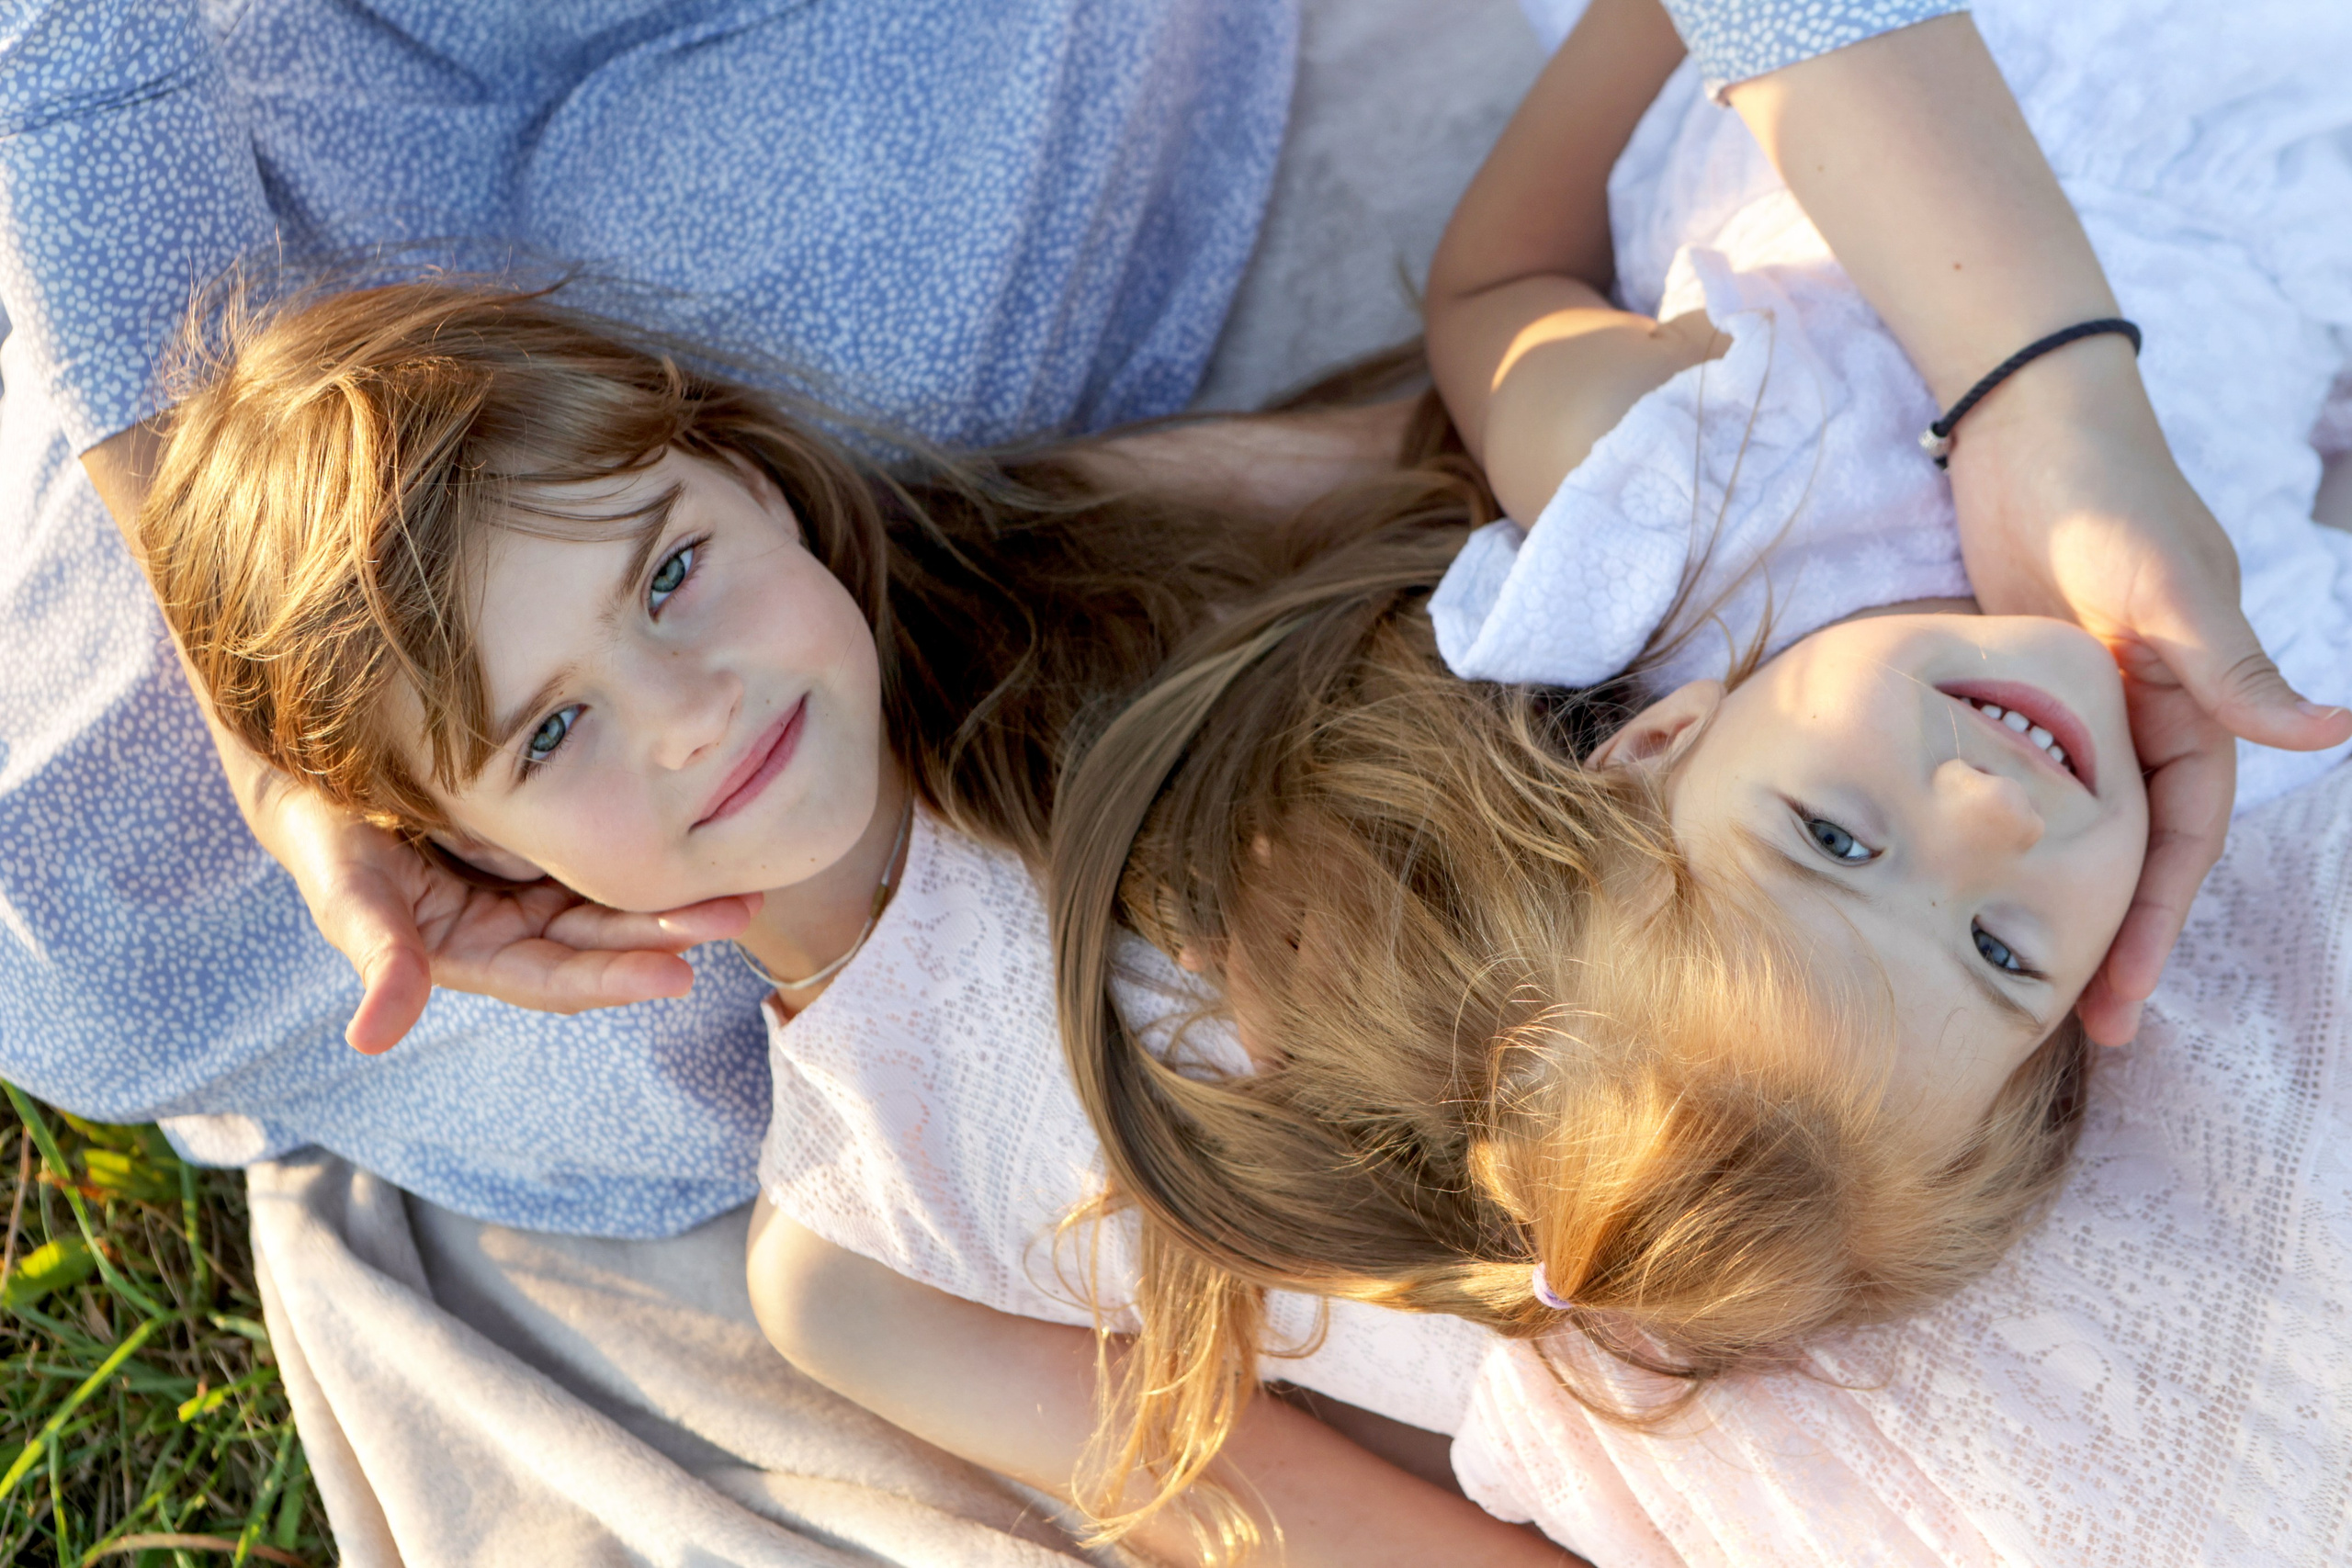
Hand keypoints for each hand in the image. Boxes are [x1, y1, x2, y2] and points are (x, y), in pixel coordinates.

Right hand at [256, 781, 757, 1053]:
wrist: (315, 761)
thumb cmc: (320, 827)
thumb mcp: (344, 885)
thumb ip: (372, 954)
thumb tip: (372, 1040)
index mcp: (473, 952)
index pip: (558, 977)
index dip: (614, 977)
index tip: (678, 975)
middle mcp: (515, 922)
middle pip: (605, 937)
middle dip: (671, 931)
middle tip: (738, 911)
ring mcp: (535, 876)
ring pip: (618, 893)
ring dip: (679, 894)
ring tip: (744, 882)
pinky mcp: (548, 831)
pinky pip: (611, 842)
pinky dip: (656, 845)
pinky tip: (709, 831)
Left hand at [1947, 346, 2351, 1043]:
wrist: (2022, 418)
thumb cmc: (2098, 487)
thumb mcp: (2160, 581)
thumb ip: (2228, 662)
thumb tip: (2334, 734)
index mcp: (2195, 697)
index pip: (2183, 834)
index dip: (2160, 917)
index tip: (2125, 996)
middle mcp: (2147, 708)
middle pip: (2134, 846)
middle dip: (2116, 934)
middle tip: (2078, 1029)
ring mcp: (2084, 697)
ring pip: (2081, 822)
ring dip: (2064, 894)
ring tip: (2020, 977)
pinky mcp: (2023, 682)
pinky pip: (2029, 777)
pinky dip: (2018, 833)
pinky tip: (1977, 883)